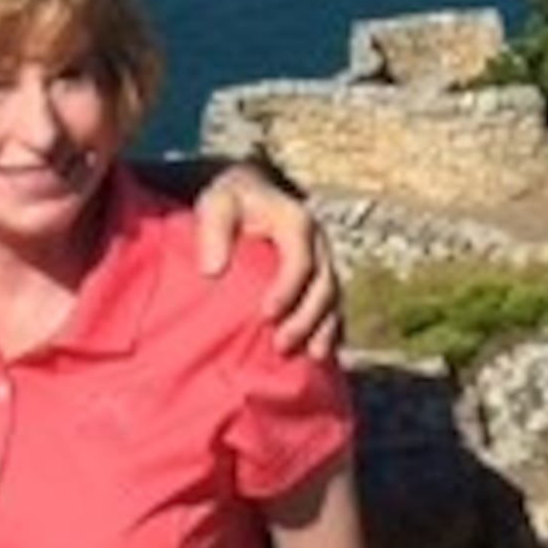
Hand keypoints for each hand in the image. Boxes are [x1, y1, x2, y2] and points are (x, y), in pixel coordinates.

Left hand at [193, 161, 345, 357]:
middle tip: (280, 345)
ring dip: (324, 328)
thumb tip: (212, 270)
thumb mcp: (217, 204)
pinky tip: (320, 354)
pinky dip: (332, 329)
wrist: (251, 192)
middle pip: (325, 284)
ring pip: (335, 297)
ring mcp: (324, 260)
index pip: (301, 259)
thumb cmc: (231, 201)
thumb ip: (214, 231)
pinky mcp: (322, 276)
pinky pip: (335, 305)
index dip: (288, 288)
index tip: (266, 314)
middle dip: (306, 318)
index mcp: (296, 222)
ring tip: (311, 356)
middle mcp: (318, 242)